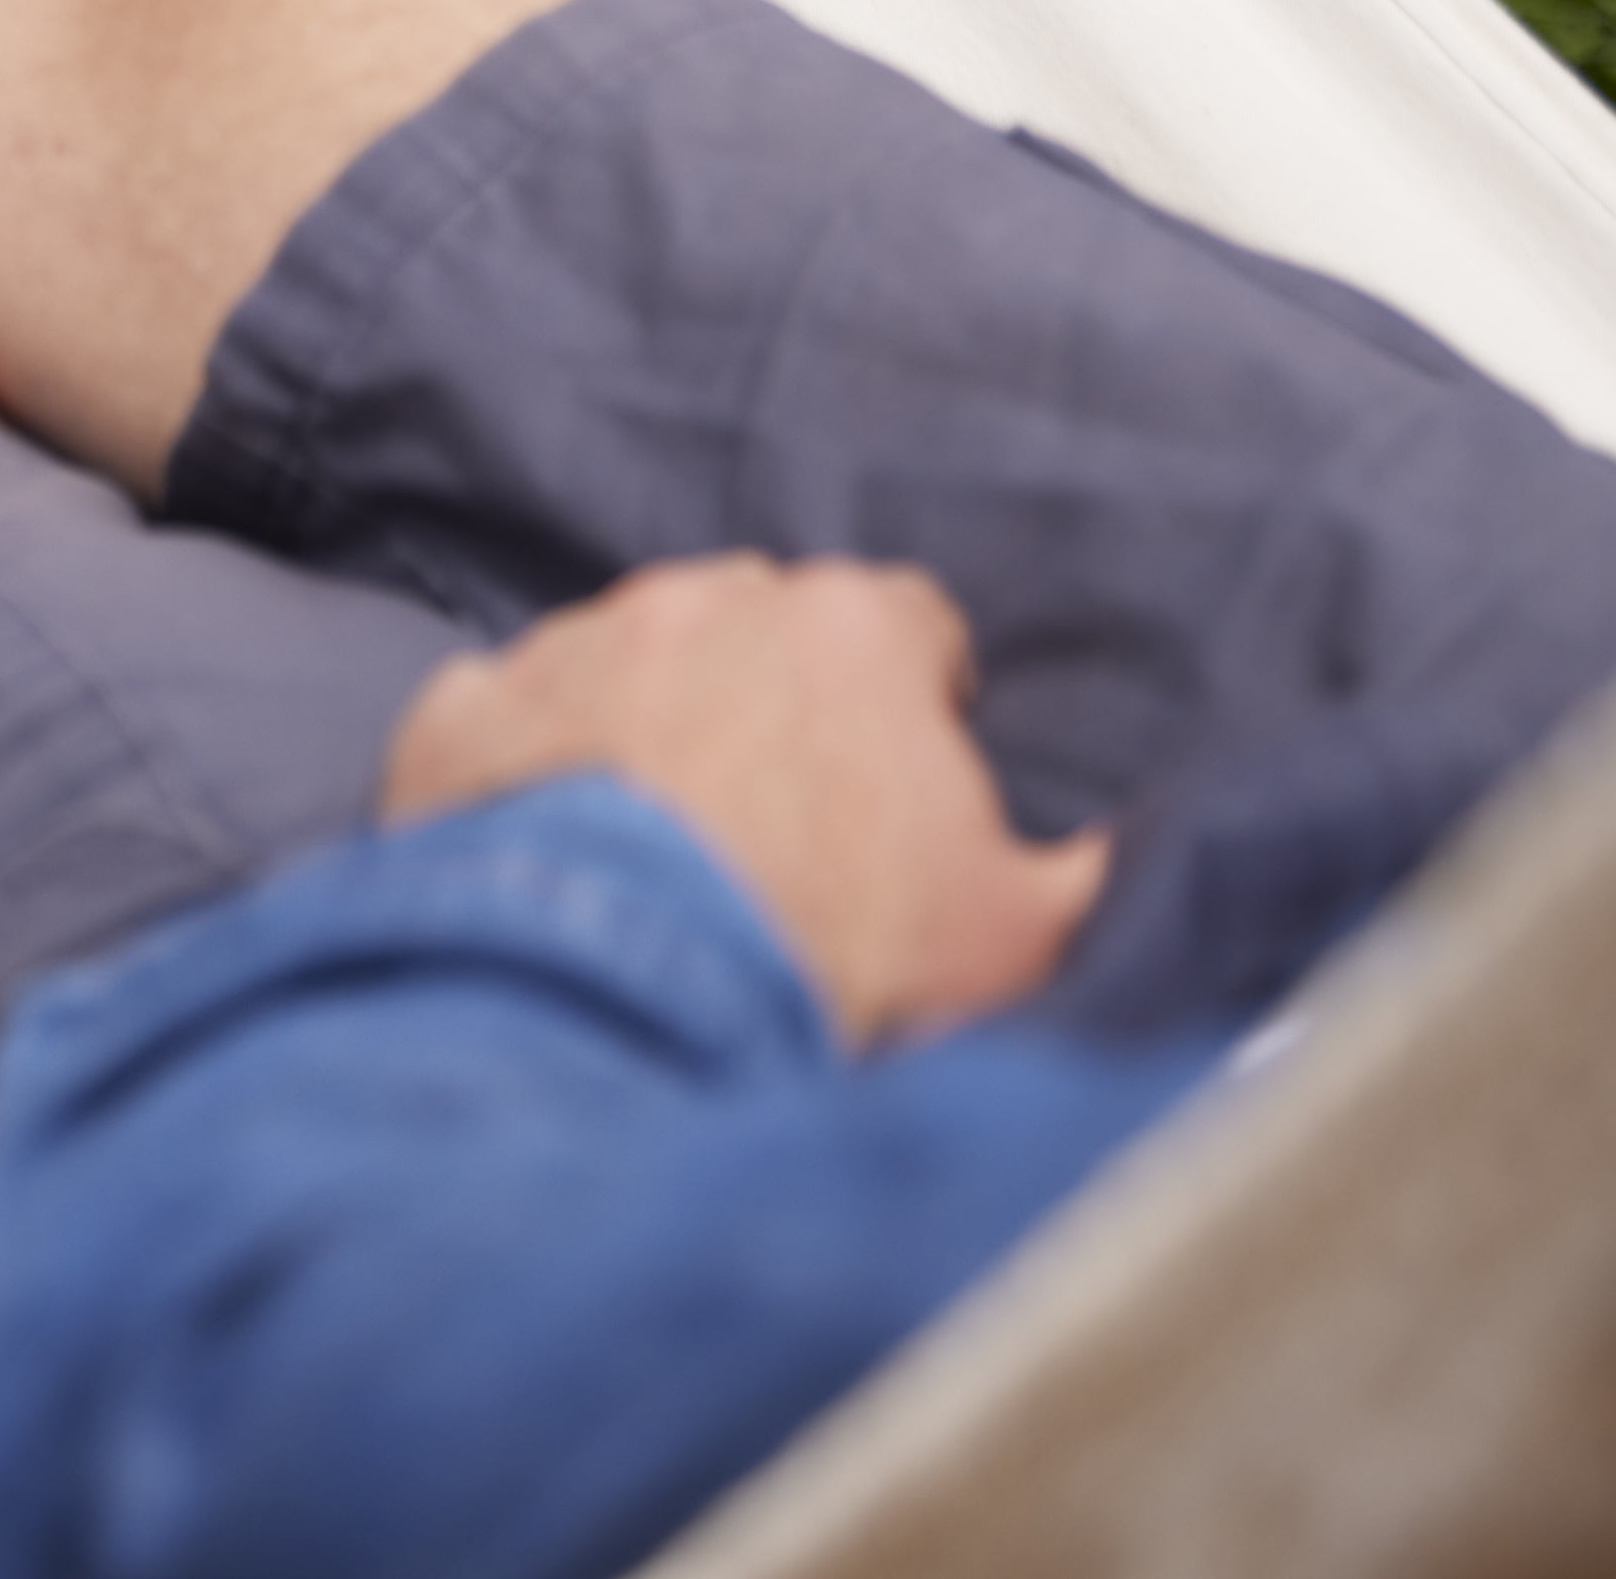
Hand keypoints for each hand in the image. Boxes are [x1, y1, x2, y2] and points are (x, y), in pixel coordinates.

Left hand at [377, 554, 1110, 1045]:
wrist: (624, 1013)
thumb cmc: (843, 966)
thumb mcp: (1027, 936)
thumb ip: (1100, 872)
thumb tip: (1159, 845)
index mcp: (851, 628)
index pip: (910, 628)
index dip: (918, 706)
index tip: (907, 789)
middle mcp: (699, 600)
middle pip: (759, 626)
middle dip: (776, 701)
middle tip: (787, 834)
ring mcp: (566, 647)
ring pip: (623, 661)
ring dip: (646, 729)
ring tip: (667, 861)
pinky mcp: (456, 716)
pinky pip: (497, 719)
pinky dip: (519, 770)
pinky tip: (548, 856)